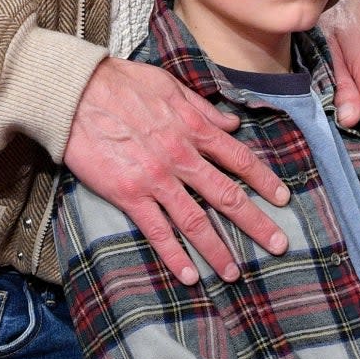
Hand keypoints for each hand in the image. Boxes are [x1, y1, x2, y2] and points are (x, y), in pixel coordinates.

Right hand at [64, 54, 289, 284]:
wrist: (76, 93)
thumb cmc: (121, 82)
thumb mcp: (169, 84)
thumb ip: (202, 107)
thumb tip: (232, 123)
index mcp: (194, 127)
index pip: (239, 159)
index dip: (264, 181)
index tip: (283, 199)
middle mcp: (182, 157)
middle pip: (227, 196)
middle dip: (256, 223)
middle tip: (279, 245)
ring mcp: (157, 179)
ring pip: (196, 221)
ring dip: (218, 250)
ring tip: (234, 272)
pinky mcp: (129, 195)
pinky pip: (157, 231)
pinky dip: (174, 256)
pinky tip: (188, 276)